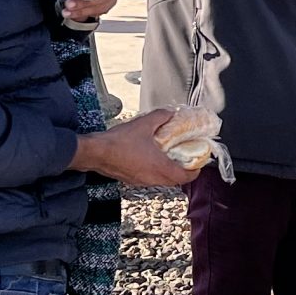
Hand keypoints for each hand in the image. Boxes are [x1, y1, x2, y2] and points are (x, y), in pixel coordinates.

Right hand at [74, 109, 198, 188]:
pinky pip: (149, 178)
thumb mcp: (144, 124)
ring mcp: (141, 181)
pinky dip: (155, 171)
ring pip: (161, 181)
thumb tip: (171, 113)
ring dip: (168, 172)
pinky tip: (150, 158)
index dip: (195, 172)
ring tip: (169, 157)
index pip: (185, 177)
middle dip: (182, 172)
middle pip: (174, 181)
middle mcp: (153, 179)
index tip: (199, 164)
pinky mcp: (131, 180)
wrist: (96, 153)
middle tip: (185, 159)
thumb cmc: (120, 142)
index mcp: (160, 168)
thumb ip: (161, 117)